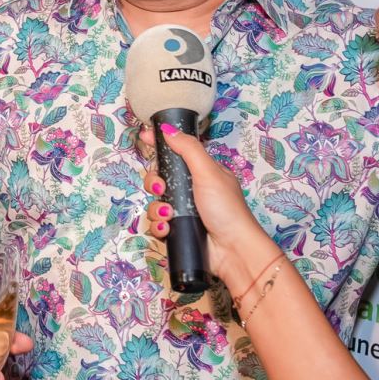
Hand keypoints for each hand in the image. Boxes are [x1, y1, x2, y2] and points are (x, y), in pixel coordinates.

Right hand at [140, 125, 281, 297]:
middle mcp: (190, 191)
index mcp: (201, 173)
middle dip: (154, 182)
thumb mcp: (209, 172)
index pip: (175, 153)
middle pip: (159, 178)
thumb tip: (167, 129)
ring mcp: (183, 212)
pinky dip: (158, 225)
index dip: (159, 145)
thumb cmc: (226, 209)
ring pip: (154, 202)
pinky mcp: (177, 231)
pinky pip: (156, 223)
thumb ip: (188, 149)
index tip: (145, 138)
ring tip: (168, 215)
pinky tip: (167, 228)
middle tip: (160, 188)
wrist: (232, 250)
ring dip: (156, 208)